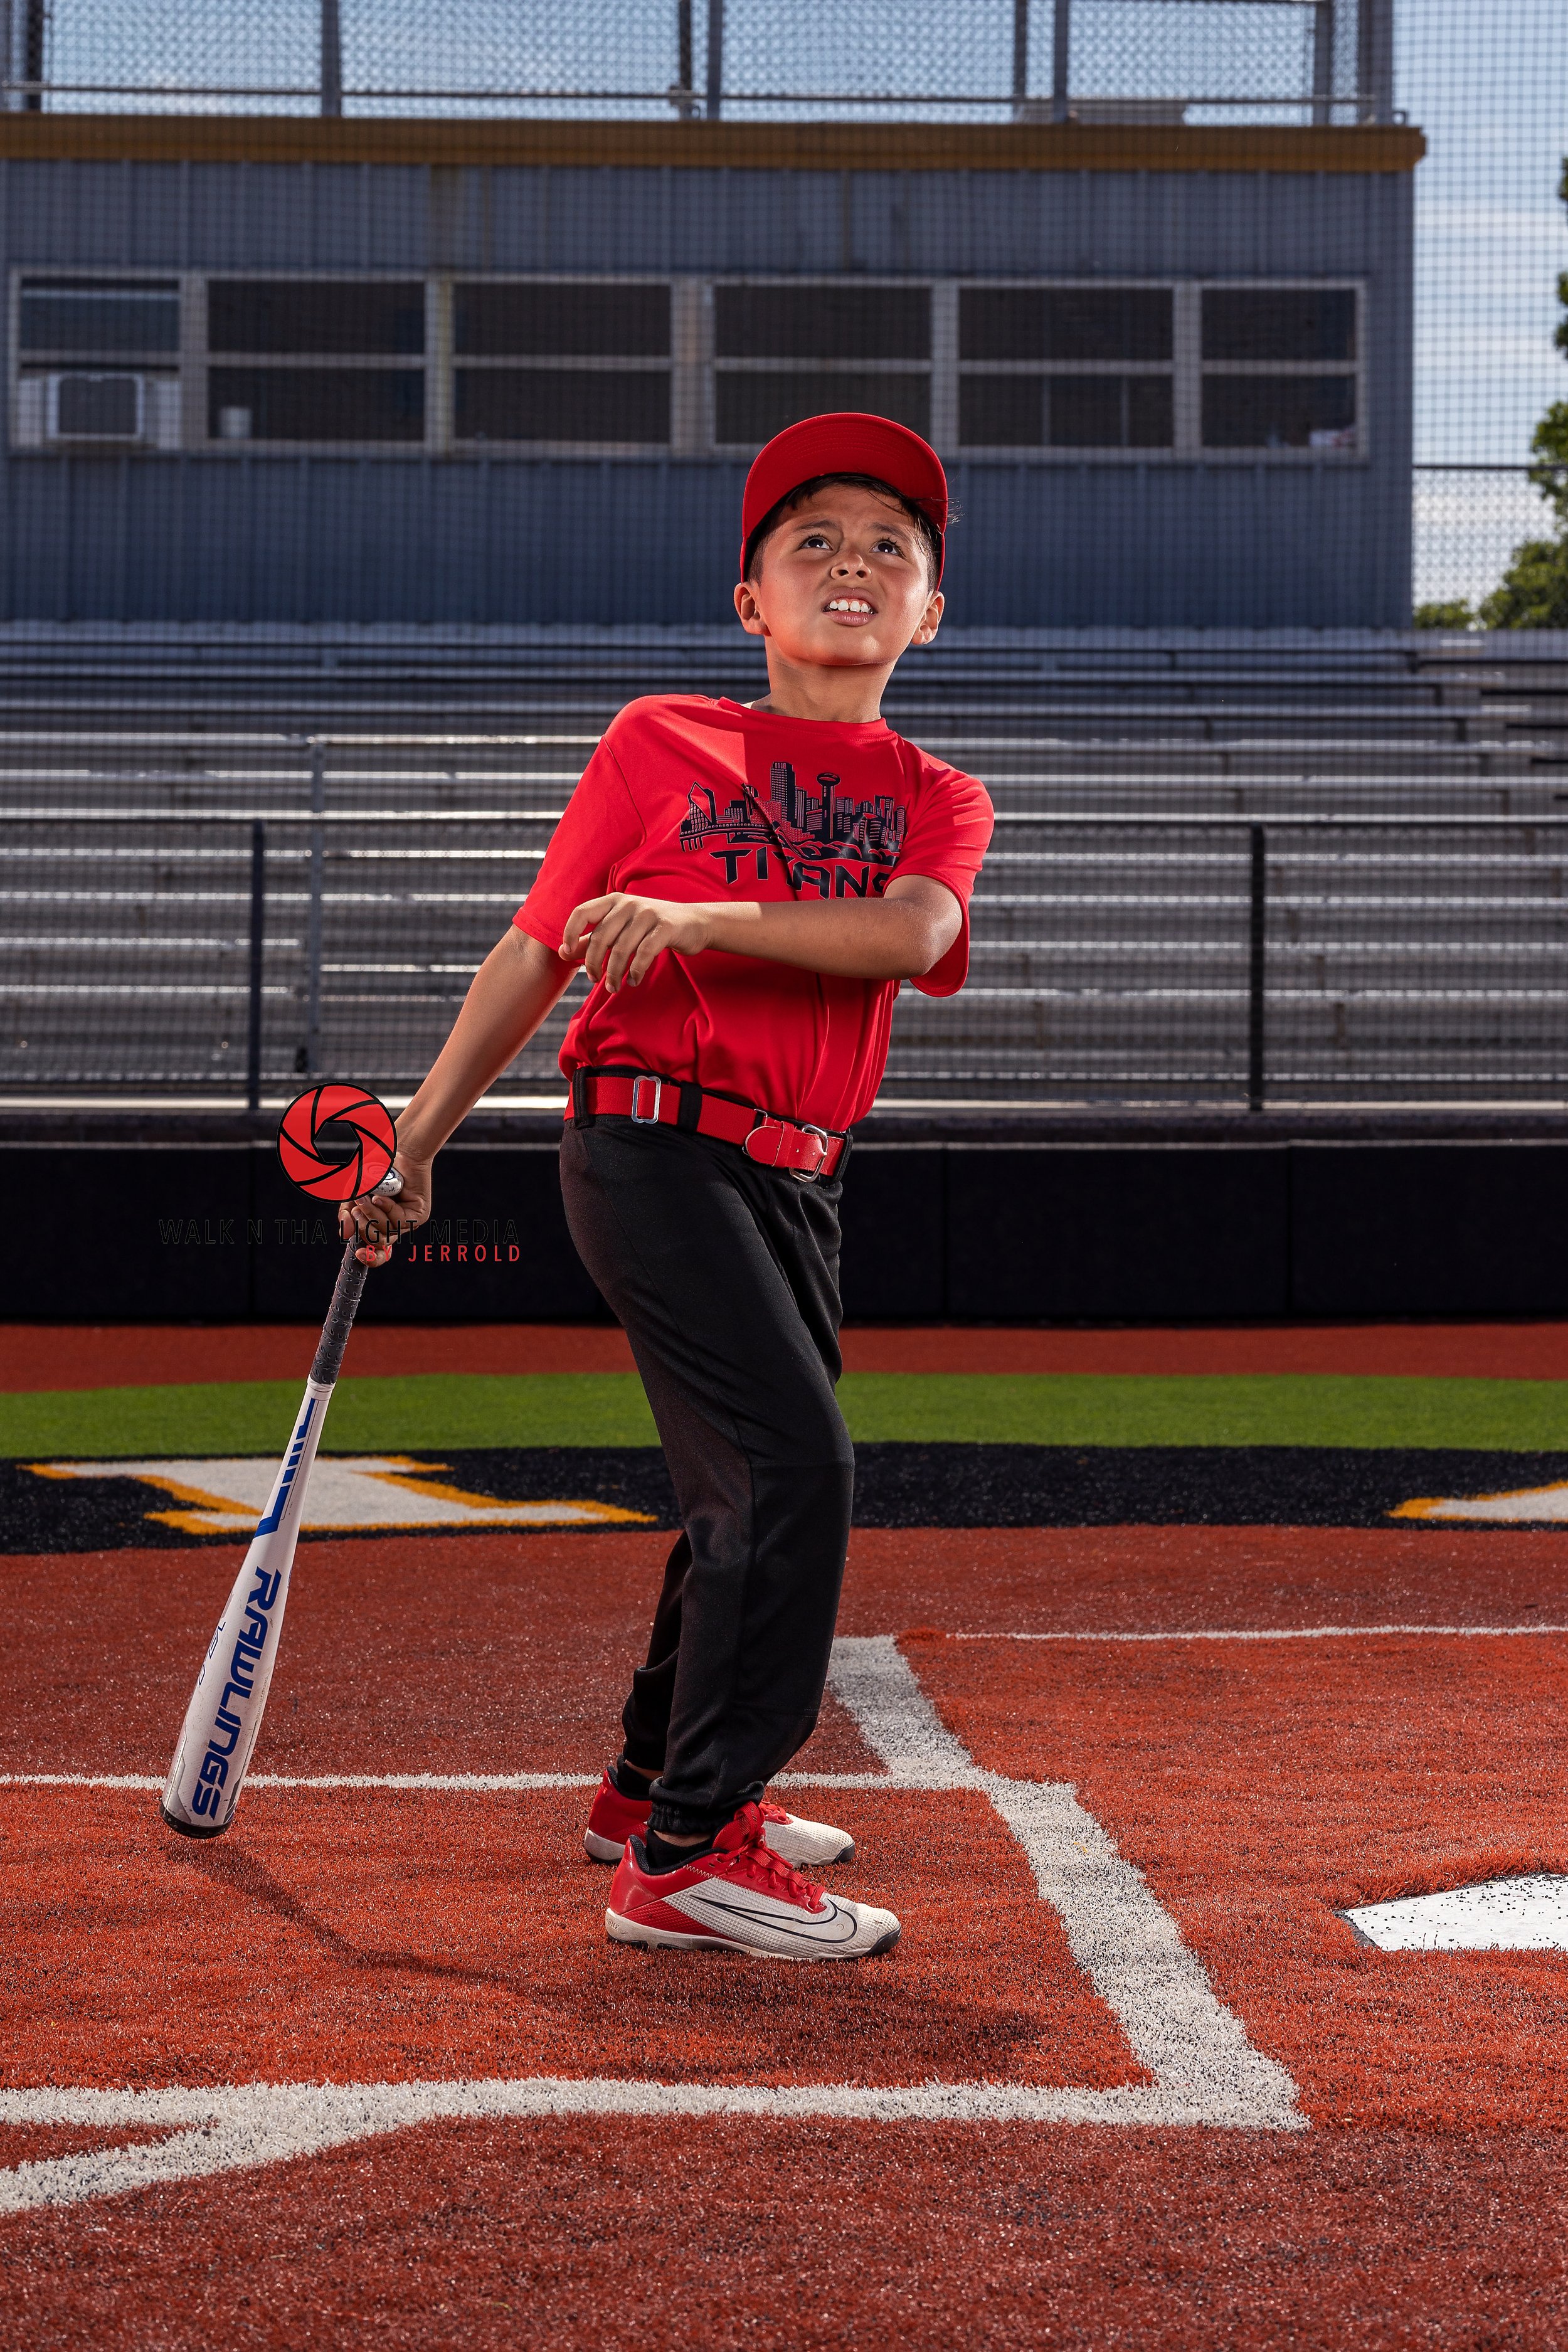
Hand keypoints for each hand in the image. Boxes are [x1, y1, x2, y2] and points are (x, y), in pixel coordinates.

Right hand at [337, 1155, 430, 1267]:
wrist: (394, 1153)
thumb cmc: (374, 1173)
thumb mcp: (353, 1195)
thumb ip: (347, 1214)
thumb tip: (344, 1235)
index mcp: (379, 1227)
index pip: (377, 1253)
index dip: (369, 1258)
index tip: (358, 1254)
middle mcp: (395, 1227)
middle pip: (378, 1243)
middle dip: (364, 1227)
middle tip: (356, 1209)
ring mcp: (408, 1222)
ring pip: (388, 1232)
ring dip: (372, 1215)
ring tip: (364, 1198)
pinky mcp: (418, 1215)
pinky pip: (399, 1221)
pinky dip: (386, 1208)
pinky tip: (380, 1197)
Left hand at [559, 893, 713, 990]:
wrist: (694, 923)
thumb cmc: (650, 928)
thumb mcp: (619, 929)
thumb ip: (592, 940)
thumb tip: (562, 952)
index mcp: (613, 901)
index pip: (581, 912)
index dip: (570, 933)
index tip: (568, 953)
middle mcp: (628, 903)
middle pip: (600, 937)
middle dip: (594, 964)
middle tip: (595, 981)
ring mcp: (648, 914)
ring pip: (621, 949)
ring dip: (614, 973)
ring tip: (614, 987)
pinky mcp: (666, 928)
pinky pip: (644, 954)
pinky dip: (635, 971)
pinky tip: (633, 980)